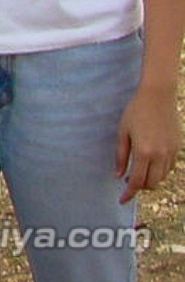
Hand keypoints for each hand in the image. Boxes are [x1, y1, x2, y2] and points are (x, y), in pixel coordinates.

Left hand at [116, 86, 179, 201]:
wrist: (158, 96)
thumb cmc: (135, 112)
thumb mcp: (123, 132)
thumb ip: (121, 156)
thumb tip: (119, 176)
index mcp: (144, 152)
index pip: (137, 181)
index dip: (129, 193)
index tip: (122, 200)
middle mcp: (160, 155)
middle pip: (152, 183)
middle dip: (141, 187)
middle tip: (129, 183)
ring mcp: (171, 152)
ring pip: (162, 176)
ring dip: (151, 179)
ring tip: (138, 172)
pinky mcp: (178, 147)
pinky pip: (170, 167)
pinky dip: (160, 170)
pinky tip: (150, 163)